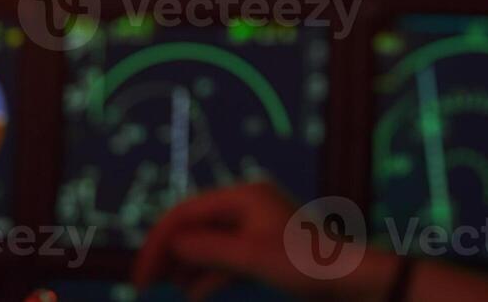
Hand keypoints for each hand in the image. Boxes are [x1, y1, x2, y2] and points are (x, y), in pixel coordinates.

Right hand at [132, 181, 400, 301]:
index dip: (158, 242)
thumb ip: (205, 248)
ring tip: (172, 287)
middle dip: (170, 253)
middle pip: (194, 225)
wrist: (346, 278)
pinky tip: (195, 292)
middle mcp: (248, 204)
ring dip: (188, 265)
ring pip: (208, 242)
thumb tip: (172, 243)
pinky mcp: (263, 247)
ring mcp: (256, 226)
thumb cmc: (302, 262)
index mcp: (244, 196)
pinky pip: (226, 256)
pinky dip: (209, 273)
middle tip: (146, 284)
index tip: (140, 275)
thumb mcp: (247, 257)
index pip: (185, 211)